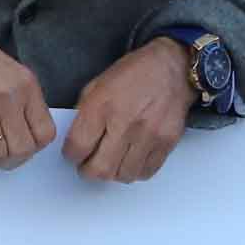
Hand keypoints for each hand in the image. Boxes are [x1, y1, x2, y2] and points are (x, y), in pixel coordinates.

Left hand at [63, 41, 195, 183]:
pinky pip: (145, 172)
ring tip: (113, 160)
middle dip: (89, 171)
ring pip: (123, 176)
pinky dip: (135, 170)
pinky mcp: (166, 143)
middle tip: (89, 164)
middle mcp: (125, 124)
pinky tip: (131, 158)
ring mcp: (148, 136)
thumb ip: (85, 113)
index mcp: (102, 106)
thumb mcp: (98, 84)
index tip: (74, 153)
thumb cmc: (135, 73)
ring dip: (113, 172)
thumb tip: (76, 139)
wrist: (173, 68)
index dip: (71, 155)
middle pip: (99, 170)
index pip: (77, 148)